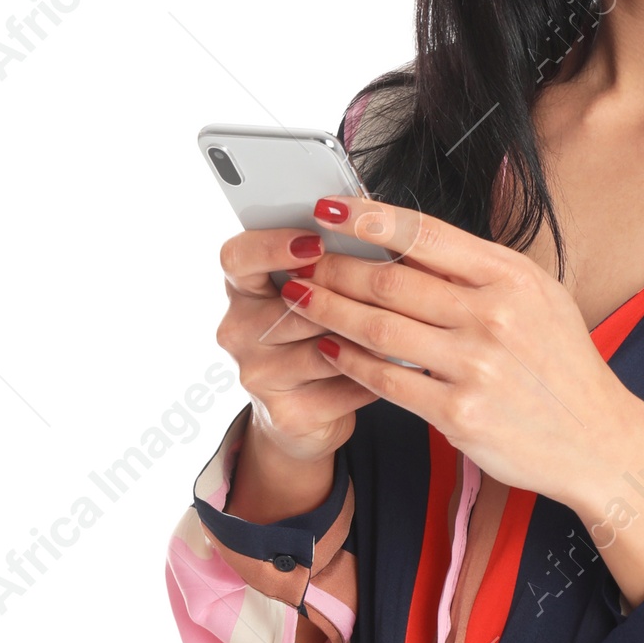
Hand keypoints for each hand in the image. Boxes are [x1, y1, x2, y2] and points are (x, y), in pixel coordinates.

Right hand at [216, 225, 378, 517]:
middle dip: (343, 295)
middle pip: (291, 305)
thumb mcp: (312, 295)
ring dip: (368, 335)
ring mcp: (259, 377)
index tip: (316, 241)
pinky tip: (398, 363)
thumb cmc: (315, 338)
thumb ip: (328, 263)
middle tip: (387, 284)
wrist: (306, 414)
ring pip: (323, 347)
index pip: (237, 259)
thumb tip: (371, 228)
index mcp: (241, 291)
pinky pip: (345, 383)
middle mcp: (238, 332)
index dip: (272, 246)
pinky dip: (377, 372)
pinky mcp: (288, 414)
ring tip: (406, 322)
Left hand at [283, 198, 643, 599]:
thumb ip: (479, 269)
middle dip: (334, 266)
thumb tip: (406, 236)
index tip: (328, 208)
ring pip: (379, 327)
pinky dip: (352, 362)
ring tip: (299, 298)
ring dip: (330, 310)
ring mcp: (476, 365)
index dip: (367, 216)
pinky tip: (331, 348)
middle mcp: (494, 315)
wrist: (597, 439)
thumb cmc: (561, 366)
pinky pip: (387, 380)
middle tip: (299, 258)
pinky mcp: (459, 412)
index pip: (425, 233)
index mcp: (512, 276)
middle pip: (390, 279)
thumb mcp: (538, 296)